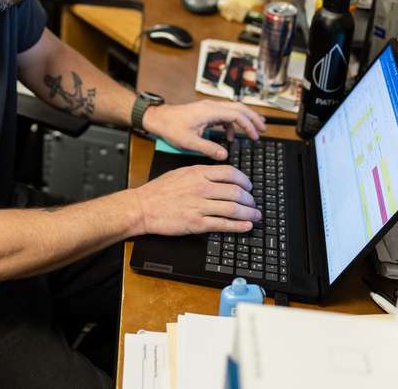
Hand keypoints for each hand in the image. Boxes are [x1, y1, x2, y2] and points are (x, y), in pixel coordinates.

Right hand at [131, 164, 259, 235]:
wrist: (142, 207)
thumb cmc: (159, 191)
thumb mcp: (181, 173)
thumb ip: (201, 173)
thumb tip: (221, 177)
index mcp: (198, 172)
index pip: (230, 173)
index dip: (245, 181)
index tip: (249, 186)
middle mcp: (201, 188)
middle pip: (236, 192)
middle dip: (250, 199)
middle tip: (253, 203)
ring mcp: (199, 206)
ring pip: (233, 209)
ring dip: (248, 213)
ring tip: (255, 216)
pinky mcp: (197, 223)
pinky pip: (223, 224)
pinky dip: (238, 226)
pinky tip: (246, 226)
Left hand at [143, 100, 266, 159]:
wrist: (158, 118)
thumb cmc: (171, 128)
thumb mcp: (189, 141)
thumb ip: (208, 148)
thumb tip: (224, 155)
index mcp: (209, 111)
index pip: (236, 115)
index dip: (248, 125)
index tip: (256, 136)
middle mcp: (211, 106)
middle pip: (239, 107)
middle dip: (253, 118)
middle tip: (264, 129)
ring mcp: (209, 107)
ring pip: (233, 109)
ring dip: (245, 119)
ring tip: (255, 130)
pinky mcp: (206, 111)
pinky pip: (225, 114)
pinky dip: (232, 124)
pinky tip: (231, 137)